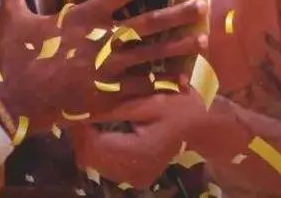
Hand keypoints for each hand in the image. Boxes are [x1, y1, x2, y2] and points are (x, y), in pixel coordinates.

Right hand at [0, 0, 207, 131]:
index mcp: (84, 19)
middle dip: (176, 15)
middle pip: (147, 25)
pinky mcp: (108, 95)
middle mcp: (102, 42)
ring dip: (179, 49)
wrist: (15, 102)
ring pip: (152, 57)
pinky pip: (143, 89)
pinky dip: (164, 85)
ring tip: (205, 41)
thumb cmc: (16, 59)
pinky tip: (185, 83)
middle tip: (202, 6)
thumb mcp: (11, 20)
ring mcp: (108, 70)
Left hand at [69, 91, 207, 188]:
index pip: (93, 145)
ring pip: (93, 163)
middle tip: (83, 107)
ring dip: (89, 140)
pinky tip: (107, 129)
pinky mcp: (136, 178)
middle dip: (81, 133)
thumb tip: (80, 106)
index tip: (77, 103)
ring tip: (94, 116)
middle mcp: (135, 173)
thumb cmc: (178, 106)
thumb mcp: (147, 101)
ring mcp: (135, 179)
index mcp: (139, 153)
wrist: (203, 125)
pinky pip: (105, 165)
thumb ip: (113, 107)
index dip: (80, 126)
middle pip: (88, 157)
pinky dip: (100, 148)